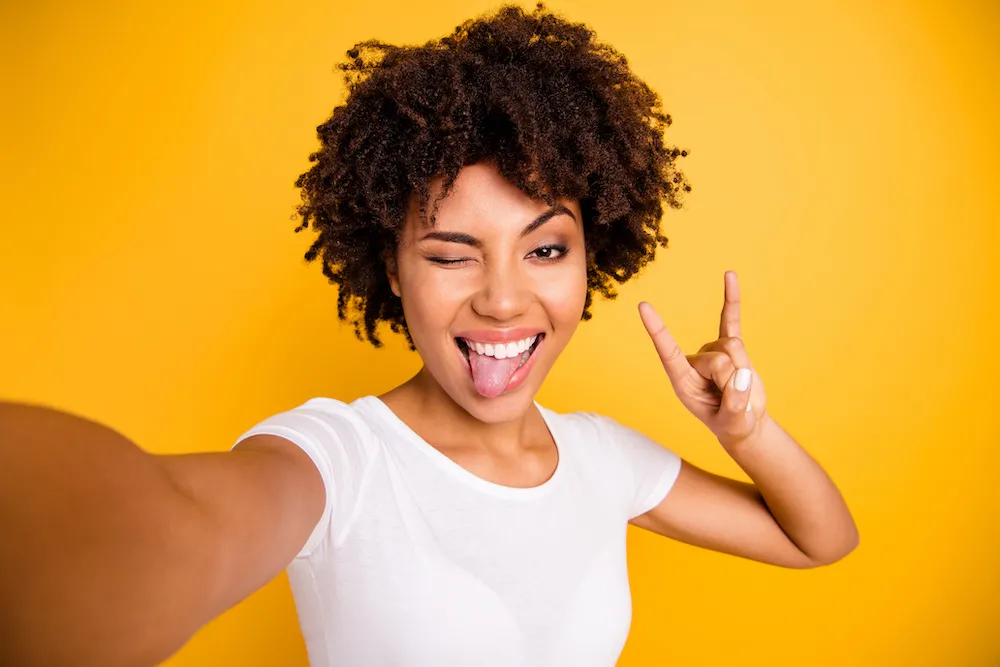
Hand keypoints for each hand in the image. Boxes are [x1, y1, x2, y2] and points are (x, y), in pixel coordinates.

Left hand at [638, 270, 768, 449]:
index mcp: (683, 380)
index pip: (667, 351)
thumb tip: (741, 375)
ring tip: (740, 387)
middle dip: (733, 378)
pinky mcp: (730, 345)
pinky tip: (729, 275)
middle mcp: (694, 362)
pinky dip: (732, 298)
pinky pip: (730, 319)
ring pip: (732, 344)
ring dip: (744, 367)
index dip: (657, 330)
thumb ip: (735, 404)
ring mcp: (712, 351)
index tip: (643, 306)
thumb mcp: (733, 423)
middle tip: (735, 398)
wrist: (745, 422)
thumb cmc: (733, 424)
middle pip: (718, 356)